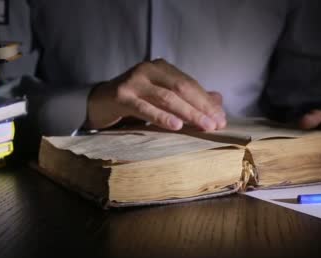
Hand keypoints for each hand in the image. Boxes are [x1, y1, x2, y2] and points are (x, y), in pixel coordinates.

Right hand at [85, 58, 226, 130]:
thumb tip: (218, 101)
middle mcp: (148, 69)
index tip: (221, 118)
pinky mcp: (122, 96)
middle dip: (201, 107)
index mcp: (161, 67)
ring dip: (187, 113)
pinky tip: (176, 126)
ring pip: (166, 97)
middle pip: (181, 88)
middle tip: (216, 124)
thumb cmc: (134, 101)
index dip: (206, 101)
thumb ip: (187, 97)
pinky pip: (145, 108)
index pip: (189, 83)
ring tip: (203, 126)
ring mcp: (134, 81)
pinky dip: (162, 117)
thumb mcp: (161, 97)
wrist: (99, 103)